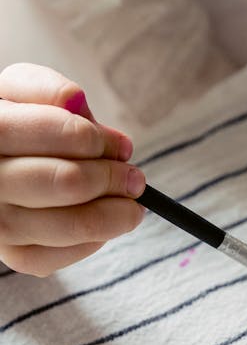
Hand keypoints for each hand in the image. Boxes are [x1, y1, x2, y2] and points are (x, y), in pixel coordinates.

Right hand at [0, 63, 145, 275]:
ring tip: (132, 201)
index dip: (93, 138)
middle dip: (112, 177)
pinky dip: (96, 239)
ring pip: (70, 225)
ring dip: (116, 213)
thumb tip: (78, 103)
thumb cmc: (17, 123)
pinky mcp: (14, 255)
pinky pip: (65, 255)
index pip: (48, 131)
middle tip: (135, 177)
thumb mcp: (22, 91)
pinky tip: (104, 220)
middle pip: (66, 182)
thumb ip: (48, 89)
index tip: (120, 146)